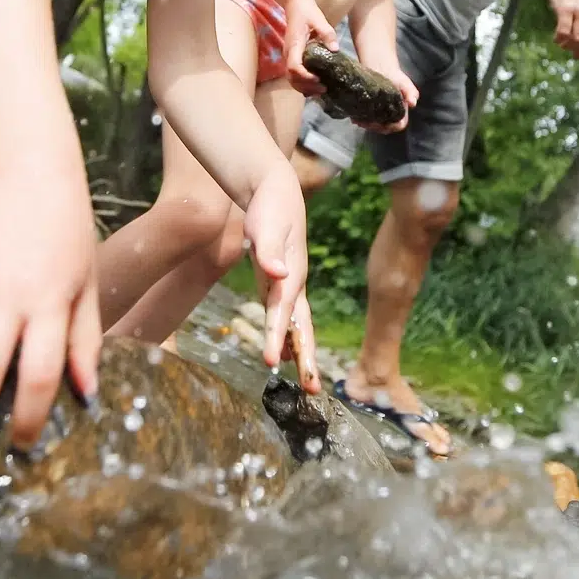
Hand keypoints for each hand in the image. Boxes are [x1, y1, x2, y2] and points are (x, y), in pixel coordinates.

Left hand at [240, 164, 319, 390]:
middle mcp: (294, 282)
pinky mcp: (279, 283)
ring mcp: (288, 284)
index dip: (277, 336)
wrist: (276, 189)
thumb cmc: (269, 205)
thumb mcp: (265, 223)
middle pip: (302, 325)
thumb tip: (277, 273)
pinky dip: (286, 336)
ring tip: (307, 381)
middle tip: (313, 389)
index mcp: (292, 272)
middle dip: (307, 356)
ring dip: (301, 351)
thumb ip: (268, 250)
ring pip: (297, 324)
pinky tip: (283, 353)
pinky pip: (285, 316)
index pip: (284, 310)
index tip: (270, 361)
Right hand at [282, 0, 337, 96]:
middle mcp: (288, 54)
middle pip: (291, 77)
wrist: (296, 5)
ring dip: (304, 87)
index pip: (294, 66)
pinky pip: (294, 75)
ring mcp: (289, 57)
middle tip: (324, 88)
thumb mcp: (319, 20)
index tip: (318, 79)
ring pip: (291, 79)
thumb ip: (327, 34)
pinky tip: (316, 86)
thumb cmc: (307, 12)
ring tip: (321, 90)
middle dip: (306, 86)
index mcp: (294, 45)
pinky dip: (303, 84)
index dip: (305, 76)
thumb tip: (335, 49)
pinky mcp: (293, 58)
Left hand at [358, 60, 417, 133]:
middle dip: (375, 127)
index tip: (383, 123)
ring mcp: (379, 115)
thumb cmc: (395, 76)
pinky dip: (358, 120)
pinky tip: (354, 116)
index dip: (391, 126)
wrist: (381, 67)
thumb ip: (411, 92)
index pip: (398, 125)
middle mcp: (390, 116)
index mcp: (401, 112)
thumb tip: (412, 103)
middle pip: (383, 128)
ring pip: (373, 126)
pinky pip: (364, 120)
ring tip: (359, 119)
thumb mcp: (405, 83)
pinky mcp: (369, 111)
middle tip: (367, 122)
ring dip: (366, 124)